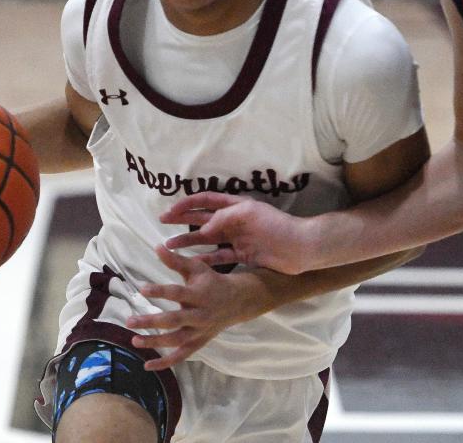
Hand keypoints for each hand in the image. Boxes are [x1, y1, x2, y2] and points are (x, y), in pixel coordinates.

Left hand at [126, 245, 269, 370]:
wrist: (237, 301)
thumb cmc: (212, 281)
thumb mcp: (197, 268)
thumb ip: (176, 261)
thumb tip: (156, 247)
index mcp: (198, 295)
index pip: (177, 294)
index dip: (160, 291)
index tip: (142, 289)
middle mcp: (199, 315)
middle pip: (174, 321)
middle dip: (151, 322)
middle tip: (130, 321)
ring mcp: (199, 332)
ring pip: (176, 341)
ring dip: (155, 343)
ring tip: (134, 340)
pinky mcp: (198, 343)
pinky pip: (181, 356)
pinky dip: (165, 363)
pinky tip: (147, 365)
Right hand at [159, 193, 310, 274]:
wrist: (299, 248)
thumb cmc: (276, 226)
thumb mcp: (247, 214)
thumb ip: (222, 218)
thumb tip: (202, 227)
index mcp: (235, 205)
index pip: (206, 199)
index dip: (187, 203)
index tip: (169, 210)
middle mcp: (234, 220)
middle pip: (202, 218)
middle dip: (182, 220)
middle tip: (162, 223)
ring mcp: (237, 238)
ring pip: (207, 239)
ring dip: (188, 241)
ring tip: (169, 246)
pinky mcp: (242, 254)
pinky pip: (218, 257)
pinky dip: (204, 259)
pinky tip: (190, 263)